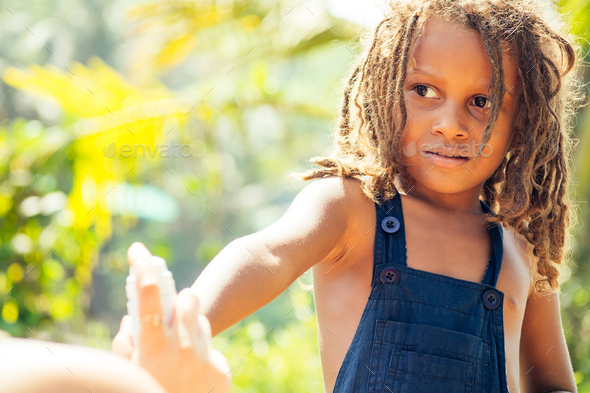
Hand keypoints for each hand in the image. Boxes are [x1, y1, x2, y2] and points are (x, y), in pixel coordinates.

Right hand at [112, 242, 231, 392]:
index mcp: (151, 349)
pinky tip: (192, 371)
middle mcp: (180, 350)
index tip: (139, 250)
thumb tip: (130, 320)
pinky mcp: (219, 371)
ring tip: (182, 339)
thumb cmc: (147, 392)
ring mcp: (202, 359)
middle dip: (179, 296)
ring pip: (199, 322)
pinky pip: (208, 350)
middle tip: (177, 299)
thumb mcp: (129, 373)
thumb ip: (126, 346)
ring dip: (190, 323)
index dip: (141, 271)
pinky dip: (199, 353)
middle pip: (185, 302)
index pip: (146, 299)